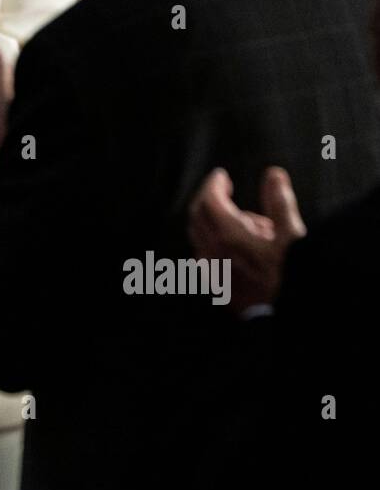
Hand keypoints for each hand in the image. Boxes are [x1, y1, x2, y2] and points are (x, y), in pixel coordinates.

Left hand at [188, 166, 305, 315]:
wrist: (281, 314)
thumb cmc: (290, 275)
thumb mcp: (292, 235)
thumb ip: (279, 202)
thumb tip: (272, 175)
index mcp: (229, 237)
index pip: (210, 201)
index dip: (213, 184)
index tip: (221, 175)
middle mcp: (212, 252)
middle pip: (197, 216)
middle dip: (208, 198)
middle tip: (223, 189)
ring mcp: (209, 269)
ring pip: (199, 236)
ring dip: (212, 220)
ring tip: (249, 223)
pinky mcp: (213, 283)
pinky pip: (204, 254)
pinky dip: (212, 241)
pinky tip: (235, 245)